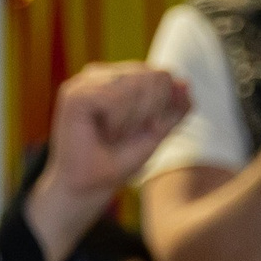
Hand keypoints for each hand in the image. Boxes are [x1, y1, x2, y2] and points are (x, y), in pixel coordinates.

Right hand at [29, 64, 191, 260]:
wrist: (90, 186)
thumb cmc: (119, 160)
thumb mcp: (156, 133)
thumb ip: (173, 110)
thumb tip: (185, 82)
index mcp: (121, 79)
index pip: (163, 76)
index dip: (164, 106)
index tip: (145, 130)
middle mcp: (104, 74)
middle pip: (154, 77)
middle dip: (151, 112)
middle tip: (127, 134)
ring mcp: (87, 80)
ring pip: (136, 84)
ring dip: (133, 119)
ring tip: (113, 133)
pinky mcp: (75, 93)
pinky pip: (115, 97)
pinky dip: (118, 121)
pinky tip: (103, 132)